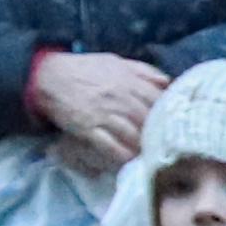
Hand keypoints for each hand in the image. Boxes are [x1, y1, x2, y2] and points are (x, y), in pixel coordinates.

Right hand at [28, 51, 169, 174]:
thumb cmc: (85, 69)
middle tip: (169, 147)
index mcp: (128, 81)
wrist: (49, 76)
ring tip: (155, 158)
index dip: (170, 115)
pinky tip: (132, 163)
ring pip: (133, 135)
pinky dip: (123, 156)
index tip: (176, 125)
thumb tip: (168, 82)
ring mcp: (104, 114)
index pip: (158, 101)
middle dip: (160, 134)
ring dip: (145, 148)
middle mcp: (120, 98)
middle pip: (149, 120)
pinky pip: (110, 146)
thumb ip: (143, 70)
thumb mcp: (116, 61)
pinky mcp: (88, 129)